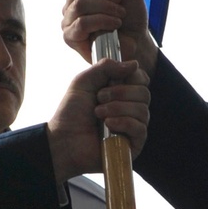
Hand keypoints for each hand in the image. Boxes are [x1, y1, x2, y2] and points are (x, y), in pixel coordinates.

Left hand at [46, 60, 149, 182]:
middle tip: (99, 98)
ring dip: (117, 108)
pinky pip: (140, 128)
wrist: (63, 140)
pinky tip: (108, 125)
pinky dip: (124, 123)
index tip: (113, 80)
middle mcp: (130, 109)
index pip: (141, 79)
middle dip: (120, 92)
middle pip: (144, 93)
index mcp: (121, 92)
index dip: (132, 77)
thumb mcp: (84, 81)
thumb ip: (106, 67)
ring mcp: (133, 127)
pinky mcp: (133, 145)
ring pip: (142, 110)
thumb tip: (134, 64)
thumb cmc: (71, 113)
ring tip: (98, 113)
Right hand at [62, 0, 157, 77]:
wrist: (138, 40)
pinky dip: (102, 21)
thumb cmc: (131, 13)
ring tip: (120, 15)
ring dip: (106, 8)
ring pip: (79, 5)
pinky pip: (81, 23)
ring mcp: (68, 21)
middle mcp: (71, 4)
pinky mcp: (70, 37)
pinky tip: (114, 25)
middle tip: (119, 1)